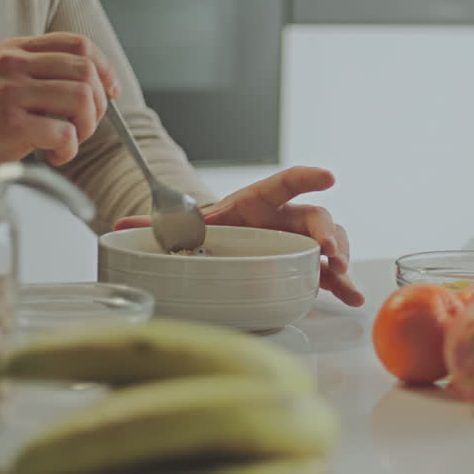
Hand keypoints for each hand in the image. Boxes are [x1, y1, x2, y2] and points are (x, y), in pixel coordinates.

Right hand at [0, 33, 120, 165]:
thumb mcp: (9, 82)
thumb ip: (46, 73)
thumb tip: (103, 83)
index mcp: (15, 50)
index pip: (78, 43)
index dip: (104, 68)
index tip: (111, 91)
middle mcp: (12, 64)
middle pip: (86, 72)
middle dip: (98, 105)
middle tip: (83, 126)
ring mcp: (10, 91)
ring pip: (82, 98)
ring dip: (85, 128)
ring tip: (67, 140)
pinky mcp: (12, 123)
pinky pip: (66, 133)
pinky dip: (68, 150)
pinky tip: (52, 155)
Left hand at [115, 167, 363, 306]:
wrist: (220, 244)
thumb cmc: (210, 231)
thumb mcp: (187, 227)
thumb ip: (160, 226)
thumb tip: (121, 226)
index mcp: (255, 202)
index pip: (283, 183)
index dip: (305, 177)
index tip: (328, 176)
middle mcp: (282, 218)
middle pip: (314, 217)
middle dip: (326, 234)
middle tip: (328, 255)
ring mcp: (296, 241)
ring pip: (328, 241)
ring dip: (339, 258)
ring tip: (341, 278)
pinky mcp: (303, 264)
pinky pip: (327, 272)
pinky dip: (340, 283)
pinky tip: (351, 297)